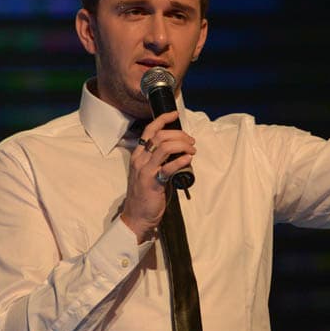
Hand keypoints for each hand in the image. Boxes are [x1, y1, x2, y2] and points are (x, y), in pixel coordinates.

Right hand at [120, 111, 195, 242]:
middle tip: (191, 142)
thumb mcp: (151, 172)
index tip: (175, 114)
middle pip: (160, 136)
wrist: (138, 216)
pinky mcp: (152, 182)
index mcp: (138, 155)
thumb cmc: (146, 194)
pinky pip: (168, 167)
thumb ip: (162, 160)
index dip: (163, 119)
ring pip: (164, 147)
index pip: (150, 130)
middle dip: (179, 134)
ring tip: (192, 151)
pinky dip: (181, 161)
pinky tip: (189, 160)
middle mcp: (140, 159)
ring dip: (182, 145)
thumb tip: (180, 151)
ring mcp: (145, 170)